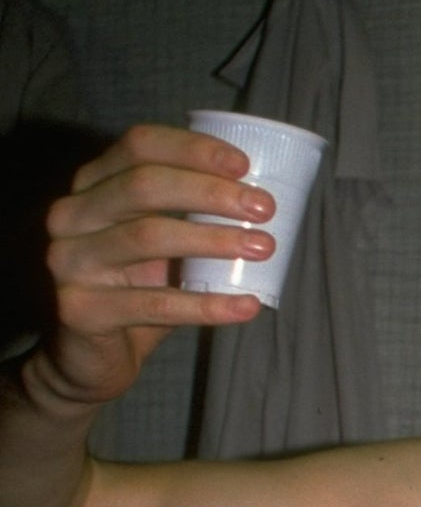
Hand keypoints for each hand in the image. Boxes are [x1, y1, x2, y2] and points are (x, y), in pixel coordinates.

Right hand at [37, 124, 275, 404]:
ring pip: (148, 236)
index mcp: (92, 186)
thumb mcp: (163, 245)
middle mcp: (71, 216)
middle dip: (212, 192)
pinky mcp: (80, 310)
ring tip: (264, 248)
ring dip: (215, 240)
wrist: (91, 361)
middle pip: (144, 185)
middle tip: (265, 209)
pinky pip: (155, 304)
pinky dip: (208, 305)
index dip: (193, 149)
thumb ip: (192, 217)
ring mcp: (69, 262)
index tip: (245, 166)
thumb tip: (263, 202)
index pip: (139, 146)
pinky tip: (247, 306)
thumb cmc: (139, 291)